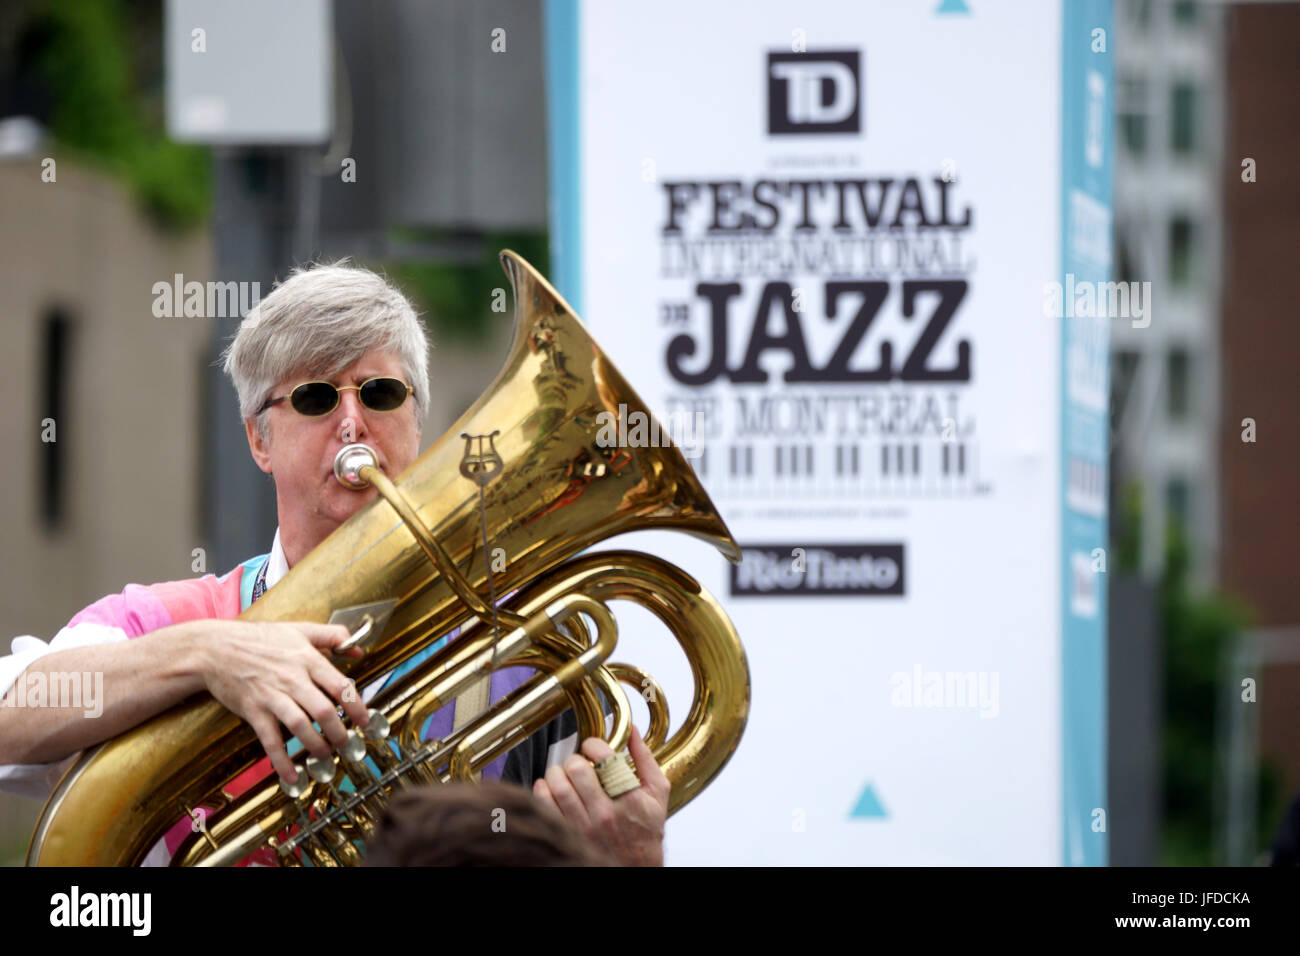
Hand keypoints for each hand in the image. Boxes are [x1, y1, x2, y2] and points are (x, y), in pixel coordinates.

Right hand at [195, 620, 367, 782]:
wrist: (214, 649)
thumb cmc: (259, 638)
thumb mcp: (300, 629)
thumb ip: (332, 636)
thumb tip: (357, 649)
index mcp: (307, 659)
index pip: (340, 685)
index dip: (356, 706)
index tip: (365, 721)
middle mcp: (292, 679)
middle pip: (324, 710)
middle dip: (339, 732)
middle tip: (347, 743)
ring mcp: (272, 696)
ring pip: (301, 726)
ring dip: (317, 745)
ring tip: (325, 756)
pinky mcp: (254, 711)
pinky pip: (271, 740)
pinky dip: (282, 761)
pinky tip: (292, 776)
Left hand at [532, 725, 668, 865]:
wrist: (636, 868)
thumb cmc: (647, 831)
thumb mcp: (657, 794)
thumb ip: (645, 760)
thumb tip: (633, 731)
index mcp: (629, 798)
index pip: (604, 758)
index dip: (593, 744)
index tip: (592, 747)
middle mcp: (605, 814)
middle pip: (577, 769)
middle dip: (574, 759)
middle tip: (578, 763)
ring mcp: (584, 827)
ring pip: (558, 786)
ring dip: (557, 773)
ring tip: (564, 775)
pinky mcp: (568, 836)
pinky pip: (545, 806)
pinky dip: (543, 791)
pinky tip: (552, 789)